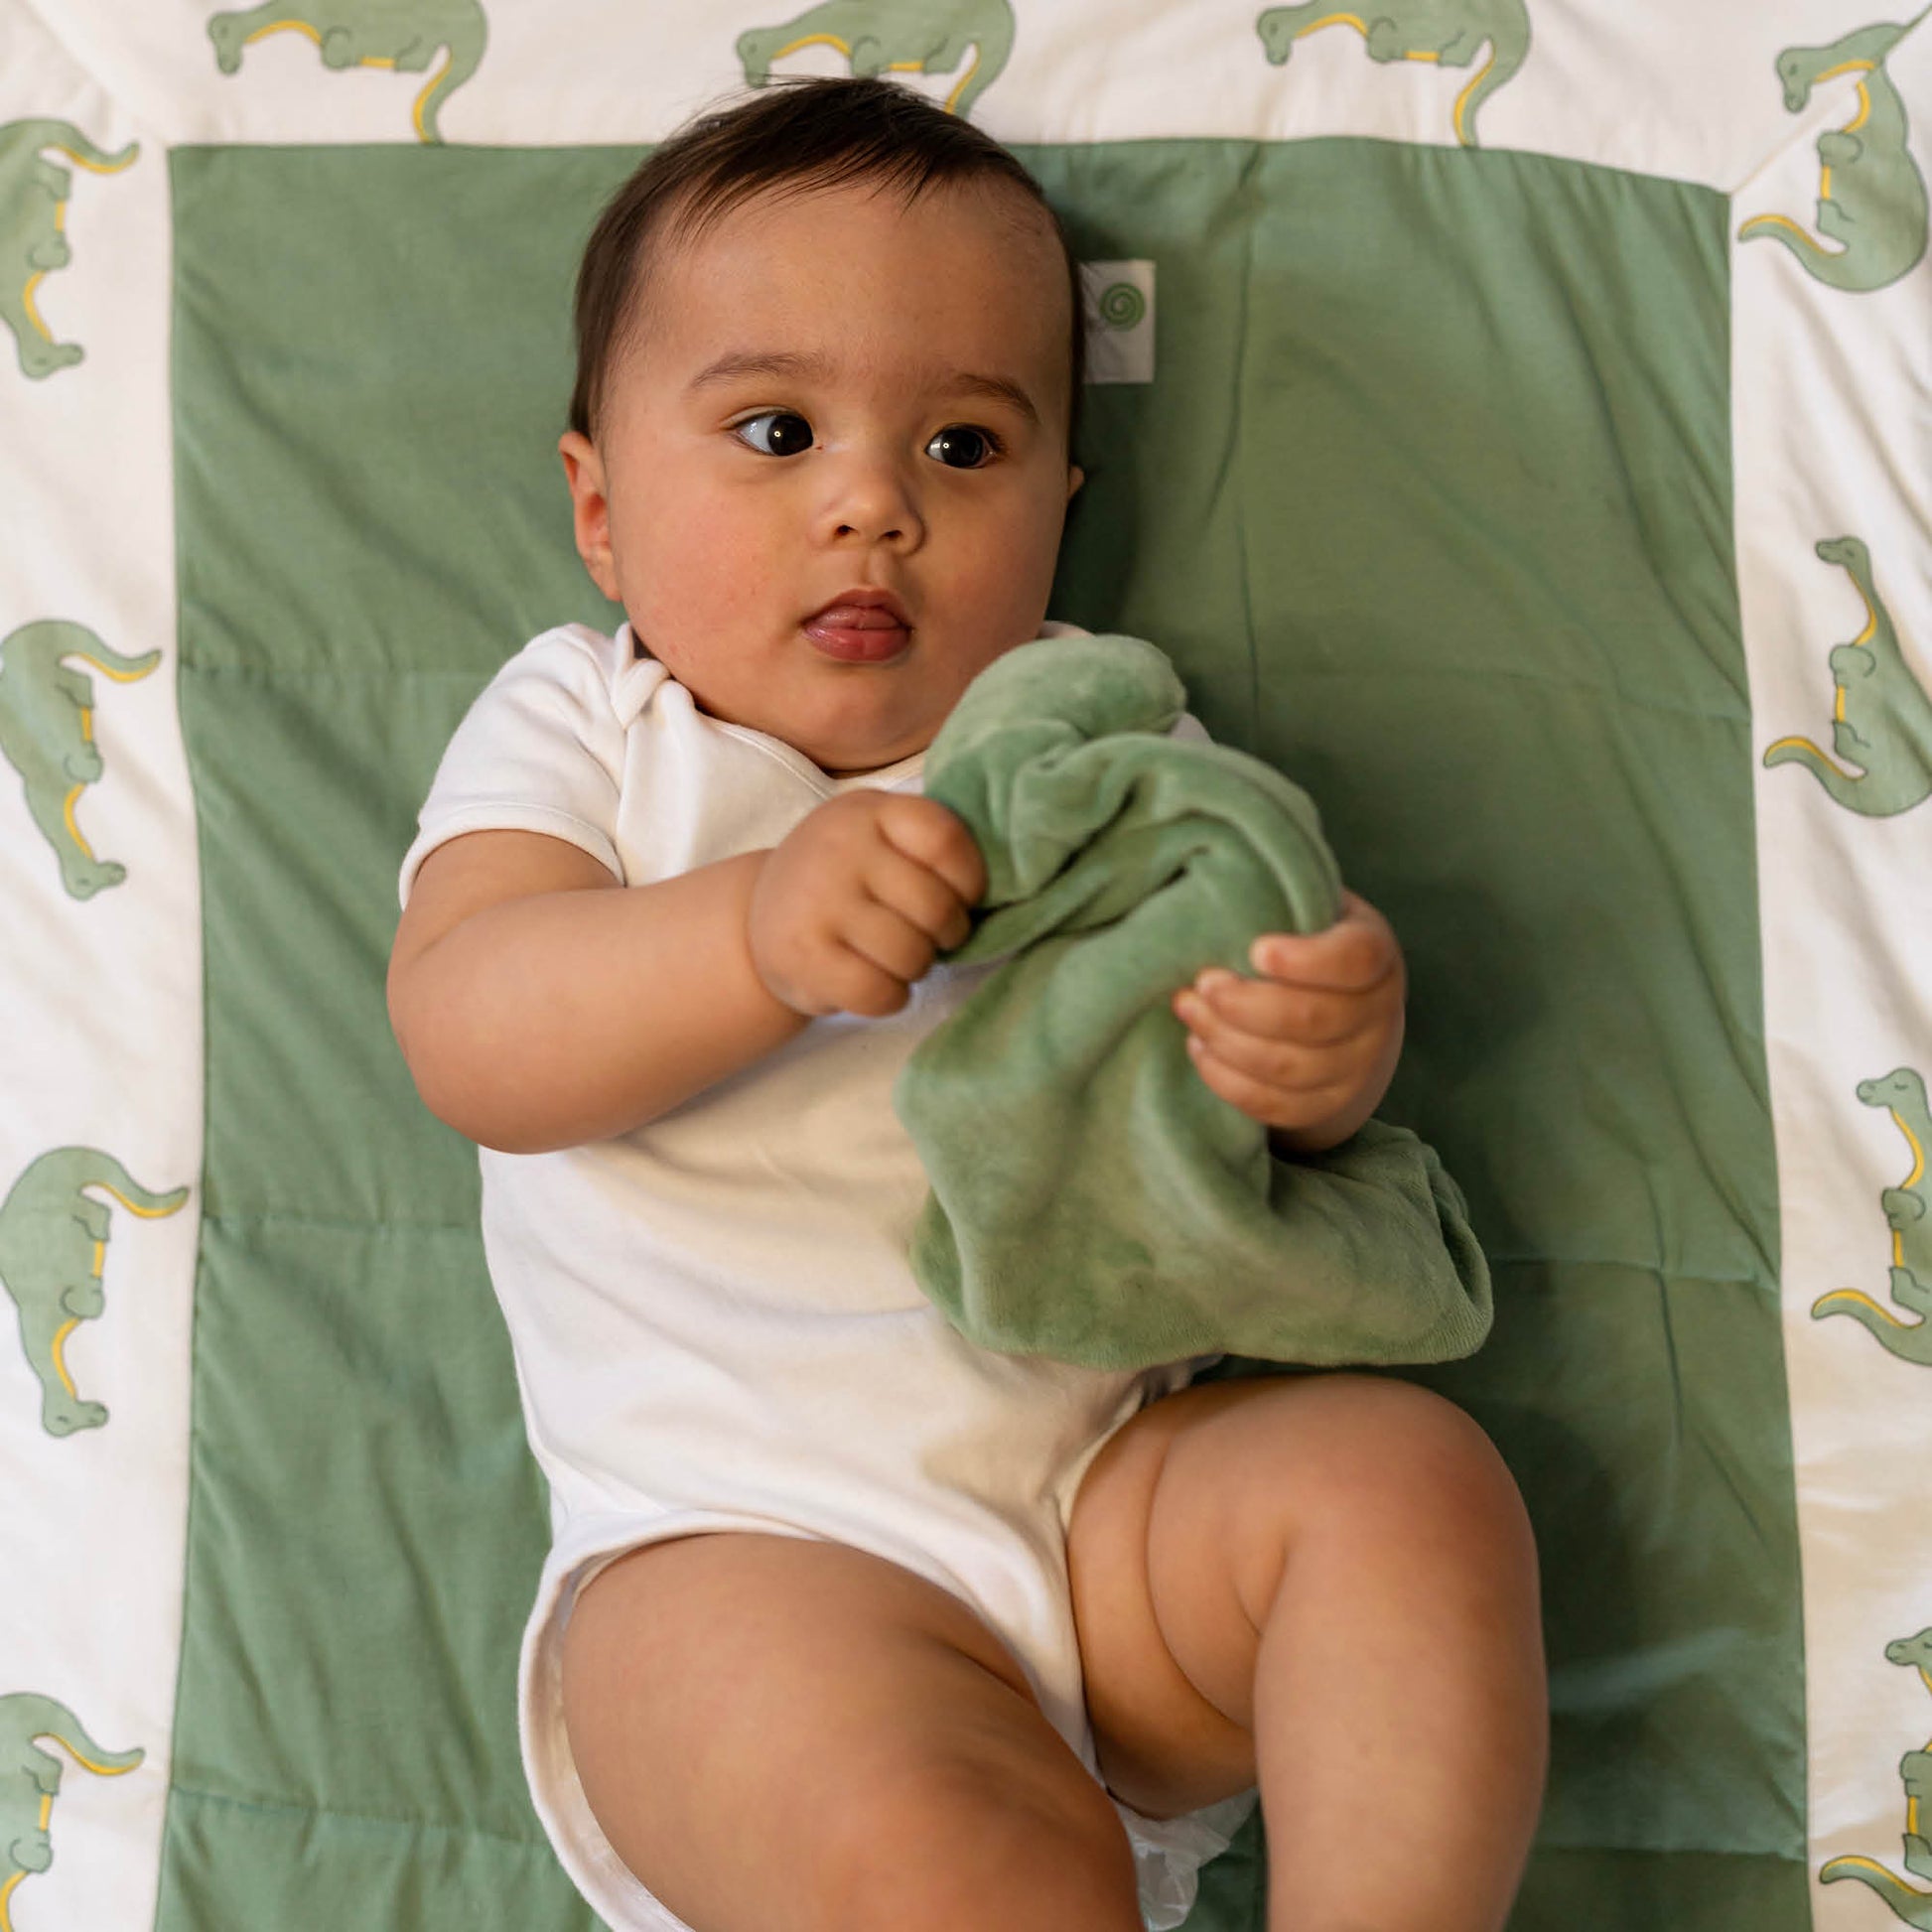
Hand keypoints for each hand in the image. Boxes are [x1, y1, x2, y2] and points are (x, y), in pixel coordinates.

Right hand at [748, 791, 985, 1017]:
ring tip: (895, 957)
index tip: (962, 898)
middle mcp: (840, 848)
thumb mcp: (876, 838)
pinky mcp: (803, 956)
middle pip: (936, 908)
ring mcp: (818, 902)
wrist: (757, 917)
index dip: (970, 881)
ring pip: (912, 956)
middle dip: (945, 935)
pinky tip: (875, 983)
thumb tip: (1005, 883)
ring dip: (916, 968)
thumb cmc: (844, 881)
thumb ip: (926, 847)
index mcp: (869, 812)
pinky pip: (881, 993)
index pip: (944, 840)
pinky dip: (891, 999)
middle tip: (926, 936)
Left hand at [1169, 889, 1404, 1151]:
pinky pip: (1278, 1105)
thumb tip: (1206, 894)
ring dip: (1227, 1042)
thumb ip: (1271, 898)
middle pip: (1314, 1021)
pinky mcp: (1329, 1103)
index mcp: (1375, 952)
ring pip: (1291, 1068)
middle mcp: (1378, 1013)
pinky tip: (1200, 1048)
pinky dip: (1230, 1081)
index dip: (1306, 960)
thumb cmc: (1304, 938)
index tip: (1255, 950)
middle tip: (1199, 984)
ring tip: (1188, 1011)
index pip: (1354, 960)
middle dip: (1246, 1006)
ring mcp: (1358, 1066)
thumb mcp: (1304, 907)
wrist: (1343, 1005)